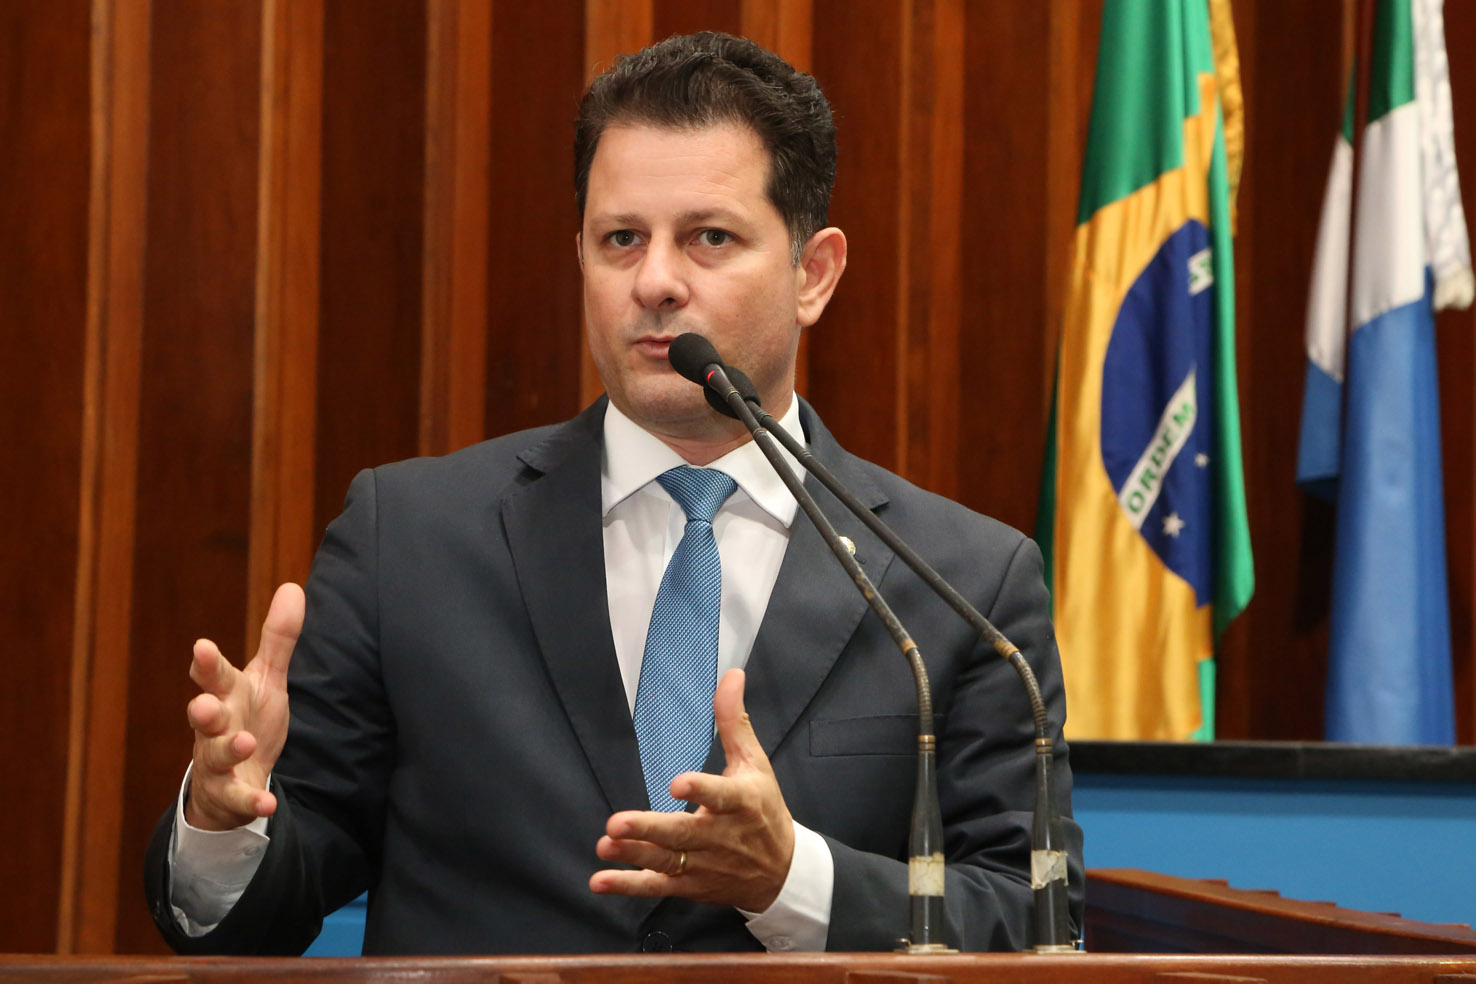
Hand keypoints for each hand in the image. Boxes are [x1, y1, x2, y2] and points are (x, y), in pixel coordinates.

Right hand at [183, 582, 303, 830]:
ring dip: (227, 749)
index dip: (207, 663)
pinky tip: (267, 804)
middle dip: (202, 709)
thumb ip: (278, 638)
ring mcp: (217, 761)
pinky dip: (251, 801)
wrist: (233, 779)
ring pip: (214, 755)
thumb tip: (293, 587)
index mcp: (226, 695)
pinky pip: (237, 798)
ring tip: (244, 743)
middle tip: (206, 704)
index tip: (202, 647)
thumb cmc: (247, 718)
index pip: (212, 676)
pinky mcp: (229, 793)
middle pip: (203, 715)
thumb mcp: (265, 679)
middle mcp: (215, 726)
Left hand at [590, 668, 794, 912]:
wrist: (780, 873)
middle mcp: (720, 836)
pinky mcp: (689, 884)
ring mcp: (702, 863)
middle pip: (682, 833)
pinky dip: (628, 885)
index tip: (677, 784)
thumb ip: (734, 721)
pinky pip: (656, 887)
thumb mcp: (755, 764)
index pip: (721, 795)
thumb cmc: (764, 810)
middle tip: (617, 823)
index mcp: (741, 802)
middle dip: (649, 829)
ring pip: (665, 861)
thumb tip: (731, 676)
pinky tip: (600, 881)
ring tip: (605, 844)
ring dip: (633, 855)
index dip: (701, 790)